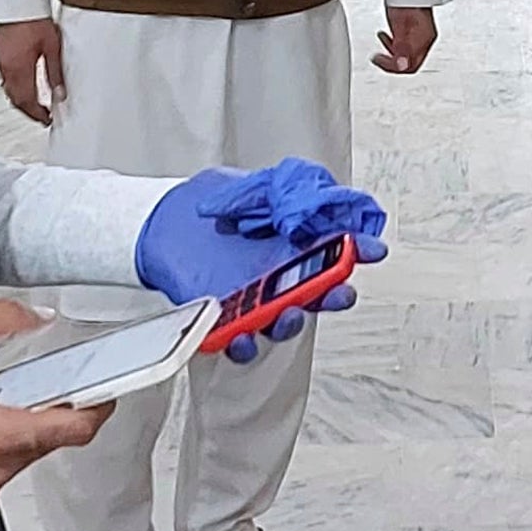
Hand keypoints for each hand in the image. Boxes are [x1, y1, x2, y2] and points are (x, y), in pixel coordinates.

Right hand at [0, 19, 64, 126]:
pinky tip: (22, 86)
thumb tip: (60, 93)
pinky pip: (4, 78)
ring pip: (8, 90)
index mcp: (20, 69)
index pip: (27, 101)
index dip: (37, 114)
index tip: (46, 120)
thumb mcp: (52, 47)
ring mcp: (0, 60)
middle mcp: (7, 67)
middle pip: (15, 98)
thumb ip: (55, 72)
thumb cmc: (33, 19)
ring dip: (20, 100)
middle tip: (41, 116)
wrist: (16, 1)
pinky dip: (14, 88)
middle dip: (28, 111)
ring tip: (34, 105)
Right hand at [0, 300, 111, 510]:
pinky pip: (4, 466)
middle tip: (42, 380)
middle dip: (52, 407)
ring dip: (24, 425)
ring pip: (29, 453)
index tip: (108, 389)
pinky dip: (2, 443)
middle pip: (53, 438)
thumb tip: (34, 317)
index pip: (75, 429)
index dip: (99, 406)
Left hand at [135, 165, 387, 362]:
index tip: (373, 250)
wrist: (158, 219)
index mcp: (292, 245)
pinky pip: (238, 340)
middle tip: (339, 292)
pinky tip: (243, 338)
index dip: (357, 252)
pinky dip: (243, 345)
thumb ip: (290, 192)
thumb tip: (326, 200)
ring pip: (283, 321)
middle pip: (317, 295)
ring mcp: (251, 298)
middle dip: (333, 297)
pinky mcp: (220, 316)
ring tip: (290, 313)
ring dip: (292, 322)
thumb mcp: (253, 185)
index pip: (334, 253)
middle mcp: (278, 275)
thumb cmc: (208, 203)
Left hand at [374, 7, 438, 74]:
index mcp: (424, 41)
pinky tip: (388, 35)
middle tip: (378, 57)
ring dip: (393, 52)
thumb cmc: (405, 0)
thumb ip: (401, 47)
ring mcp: (422, 34)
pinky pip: (407, 45)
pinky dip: (395, 44)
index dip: (393, 67)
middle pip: (410, 63)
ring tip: (382, 42)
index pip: (410, 67)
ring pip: (408, 55)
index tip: (379, 59)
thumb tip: (402, 66)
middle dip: (392, 62)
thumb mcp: (400, 26)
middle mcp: (426, 40)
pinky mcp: (417, 28)